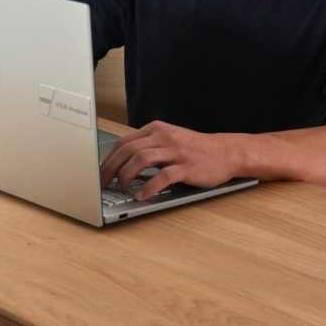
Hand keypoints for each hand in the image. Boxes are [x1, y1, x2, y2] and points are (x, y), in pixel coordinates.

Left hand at [100, 120, 236, 199]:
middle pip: (128, 150)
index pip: (124, 142)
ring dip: (126, 175)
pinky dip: (149, 187)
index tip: (99, 171)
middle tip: (103, 183)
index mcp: (155, 129)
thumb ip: (147, 146)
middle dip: (111, 168)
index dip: (108, 158)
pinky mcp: (186, 167)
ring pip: (141, 159)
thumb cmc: (194, 148)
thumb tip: (120, 162)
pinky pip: (163, 176)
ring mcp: (175, 151)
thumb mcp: (168, 139)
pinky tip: (141, 196)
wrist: (226, 152)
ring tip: (120, 188)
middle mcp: (163, 137)